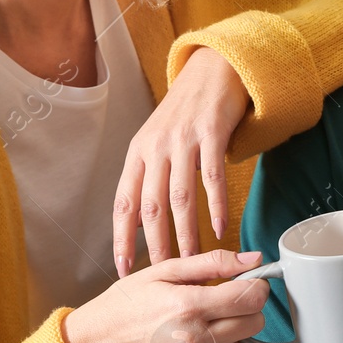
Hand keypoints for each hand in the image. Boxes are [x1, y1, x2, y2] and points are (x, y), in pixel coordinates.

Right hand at [62, 248, 269, 342]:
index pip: (250, 297)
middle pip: (255, 323)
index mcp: (187, 305)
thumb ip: (212, 262)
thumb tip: (255, 259)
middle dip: (247, 307)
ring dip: (239, 333)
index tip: (246, 281)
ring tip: (213, 321)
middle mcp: (194, 340)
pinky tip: (202, 339)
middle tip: (225, 299)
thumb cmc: (126, 303)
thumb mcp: (163, 271)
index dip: (256, 285)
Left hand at [114, 48, 250, 274]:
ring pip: (181, 198)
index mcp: (138, 152)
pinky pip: (212, 179)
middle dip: (155, 245)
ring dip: (186, 233)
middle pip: (151, 207)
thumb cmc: (186, 111)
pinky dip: (216, 208)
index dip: (122, 237)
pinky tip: (220, 229)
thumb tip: (143, 221)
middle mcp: (156, 147)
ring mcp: (183, 140)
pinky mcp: (211, 134)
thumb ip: (149, 176)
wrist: (213, 69)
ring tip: (192, 260)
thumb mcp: (157, 139)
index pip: (123, 203)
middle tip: (161, 273)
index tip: (123, 267)